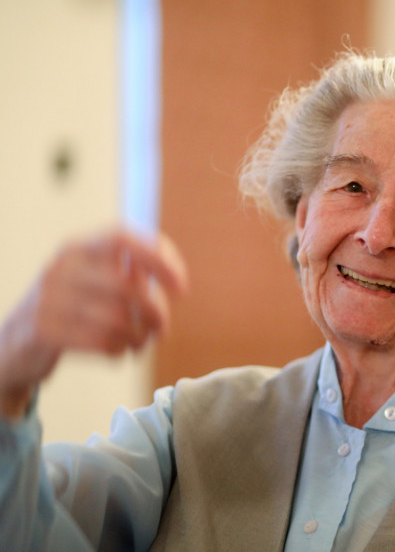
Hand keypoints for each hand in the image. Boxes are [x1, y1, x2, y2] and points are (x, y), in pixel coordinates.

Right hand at [0, 230, 188, 419]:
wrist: (13, 344)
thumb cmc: (70, 309)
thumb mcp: (92, 281)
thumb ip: (128, 273)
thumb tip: (173, 279)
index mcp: (79, 248)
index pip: (123, 238)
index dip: (159, 259)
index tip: (182, 288)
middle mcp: (62, 267)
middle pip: (127, 286)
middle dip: (155, 312)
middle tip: (162, 328)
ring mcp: (49, 298)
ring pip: (116, 318)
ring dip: (139, 336)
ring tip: (141, 343)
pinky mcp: (43, 330)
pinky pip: (99, 341)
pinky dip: (118, 350)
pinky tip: (119, 351)